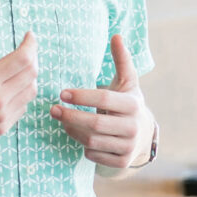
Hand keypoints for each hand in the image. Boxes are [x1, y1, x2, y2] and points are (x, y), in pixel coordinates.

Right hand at [0, 4, 38, 156]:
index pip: (24, 59)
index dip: (31, 44)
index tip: (29, 35)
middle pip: (32, 73)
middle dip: (32, 56)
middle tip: (26, 48)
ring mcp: (1, 117)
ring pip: (30, 92)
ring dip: (29, 76)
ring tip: (20, 66)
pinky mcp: (0, 128)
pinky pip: (22, 107)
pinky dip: (22, 94)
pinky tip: (11, 86)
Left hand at [52, 32, 151, 169]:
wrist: (143, 135)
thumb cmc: (127, 103)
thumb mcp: (127, 81)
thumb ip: (121, 59)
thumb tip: (116, 35)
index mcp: (133, 104)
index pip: (104, 99)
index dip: (81, 96)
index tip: (61, 92)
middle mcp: (134, 127)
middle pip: (94, 123)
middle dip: (70, 116)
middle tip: (53, 110)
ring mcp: (128, 146)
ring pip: (91, 140)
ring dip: (72, 130)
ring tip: (61, 121)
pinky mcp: (121, 161)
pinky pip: (93, 154)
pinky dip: (82, 146)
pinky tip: (77, 135)